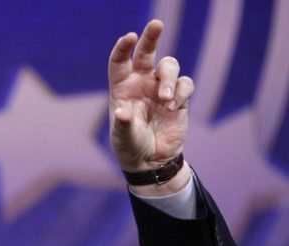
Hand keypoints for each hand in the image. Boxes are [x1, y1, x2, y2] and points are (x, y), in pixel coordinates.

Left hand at [108, 20, 193, 193]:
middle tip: (156, 24)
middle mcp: (141, 83)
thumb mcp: (123, 137)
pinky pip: (185, 85)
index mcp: (122, 87)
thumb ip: (123, 125)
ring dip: (169, 78)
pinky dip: (181, 93)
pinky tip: (172, 109)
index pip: (120, 60)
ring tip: (165, 99)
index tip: (130, 37)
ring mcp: (161, 89)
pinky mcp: (179, 99)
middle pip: (147, 51)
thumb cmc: (130, 146)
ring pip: (169, 66)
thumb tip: (123, 113)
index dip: (124, 47)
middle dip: (152, 36)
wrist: (151, 161)